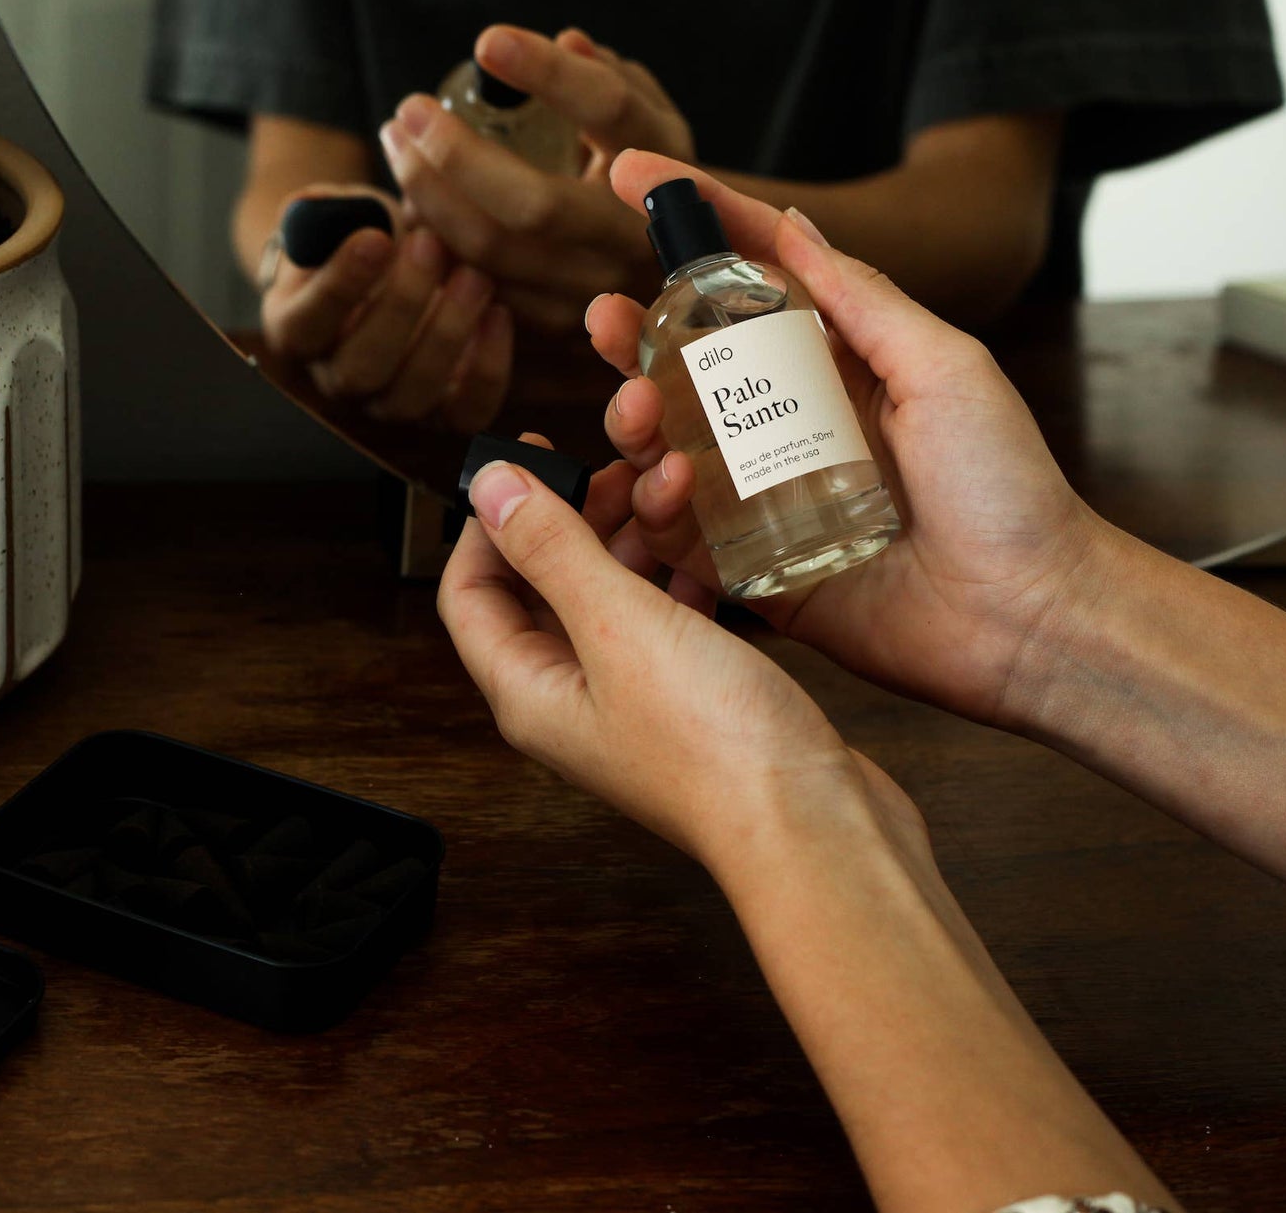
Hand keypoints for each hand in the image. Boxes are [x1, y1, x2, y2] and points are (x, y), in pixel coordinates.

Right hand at [259, 185, 511, 429]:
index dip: (338, 285)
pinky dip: (488, 371)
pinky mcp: (444, 416)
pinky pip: (466, 415)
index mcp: (296, 332)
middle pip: (359, 369)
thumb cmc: (365, 239)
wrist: (402, 273)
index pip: (305, 324)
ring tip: (475, 275)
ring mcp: (390, 404)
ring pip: (411, 398)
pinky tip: (500, 315)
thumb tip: (316, 206)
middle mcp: (338, 380)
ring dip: (446, 335)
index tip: (374, 238)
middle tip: (431, 245)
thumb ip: (324, 214)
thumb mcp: (337, 218)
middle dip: (400, 305)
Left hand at [378, 25, 693, 335]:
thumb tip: (567, 42)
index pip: (608, 111)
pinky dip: (437, 239)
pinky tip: (414, 200)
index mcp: (666, 167)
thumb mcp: (648, 125)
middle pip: (533, 203)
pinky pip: (478, 282)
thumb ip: (614, 79)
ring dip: (428, 195)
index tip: (487, 43)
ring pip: (493, 249)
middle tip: (410, 110)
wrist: (676, 276)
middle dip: (455, 153)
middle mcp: (635, 238)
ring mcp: (596, 290)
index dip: (547, 73)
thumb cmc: (645, 176)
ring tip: (399, 144)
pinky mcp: (557, 324)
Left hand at [437, 439, 896, 869]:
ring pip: (607, 601)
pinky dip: (675, 581)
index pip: (471, 594)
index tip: (526, 459)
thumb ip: (553, 552)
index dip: (488, 523)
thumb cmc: (715, 748)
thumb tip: (491, 490)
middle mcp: (569, 702)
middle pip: (540, 591)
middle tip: (612, 468)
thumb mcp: (619, 626)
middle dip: (570, 521)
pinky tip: (706, 556)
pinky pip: (662, 625)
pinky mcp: (687, 704)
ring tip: (668, 495)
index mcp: (529, 691)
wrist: (814, 828)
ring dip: (628, 544)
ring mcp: (629, 705)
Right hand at [589, 150, 1110, 727]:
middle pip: (689, 366)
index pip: (751, 283)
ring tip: (631, 413)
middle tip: (602, 322)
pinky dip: (650, 509)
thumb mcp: (944, 367)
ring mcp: (767, 497)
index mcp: (836, 367)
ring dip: (633, 421)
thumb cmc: (1006, 488)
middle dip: (634, 338)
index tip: (628, 180)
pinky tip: (657, 487)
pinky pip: (678, 535)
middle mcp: (792, 426)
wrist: (1027, 617)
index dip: (694, 228)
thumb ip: (863, 299)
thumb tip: (793, 225)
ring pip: (668, 446)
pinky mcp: (753, 569)